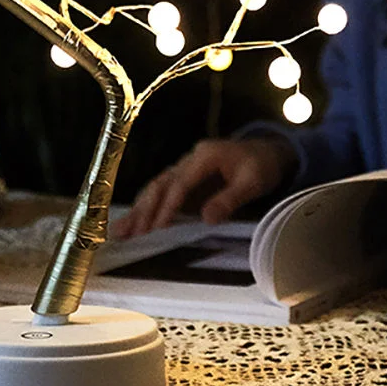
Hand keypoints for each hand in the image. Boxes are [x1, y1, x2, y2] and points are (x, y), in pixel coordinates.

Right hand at [111, 136, 297, 238]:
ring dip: (139, 210)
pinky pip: (162, 193)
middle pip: (161, 184)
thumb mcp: (253, 182)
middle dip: (144, 209)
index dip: (168, 206)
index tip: (157, 227)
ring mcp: (185, 169)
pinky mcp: (185, 181)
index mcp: (204, 156)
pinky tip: (132, 222)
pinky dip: (146, 208)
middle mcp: (189, 160)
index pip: (180, 183)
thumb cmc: (261, 166)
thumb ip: (230, 199)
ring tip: (120, 231)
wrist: (266, 152)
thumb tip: (207, 219)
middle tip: (130, 233)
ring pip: (156, 188)